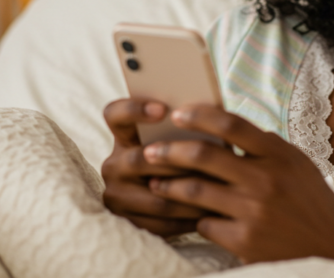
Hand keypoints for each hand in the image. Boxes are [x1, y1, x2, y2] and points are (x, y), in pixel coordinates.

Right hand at [101, 98, 213, 236]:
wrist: (172, 202)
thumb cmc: (184, 159)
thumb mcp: (178, 140)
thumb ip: (186, 128)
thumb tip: (213, 115)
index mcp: (123, 137)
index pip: (115, 114)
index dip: (134, 109)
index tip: (163, 109)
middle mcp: (114, 165)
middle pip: (138, 159)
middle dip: (175, 160)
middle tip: (207, 158)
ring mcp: (118, 196)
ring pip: (156, 197)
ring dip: (189, 193)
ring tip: (219, 187)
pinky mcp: (129, 222)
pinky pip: (162, 223)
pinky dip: (189, 218)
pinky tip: (212, 211)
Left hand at [142, 105, 333, 274]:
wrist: (333, 253)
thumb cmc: (312, 204)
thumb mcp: (298, 166)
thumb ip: (266, 147)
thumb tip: (228, 125)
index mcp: (279, 155)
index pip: (232, 123)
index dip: (200, 115)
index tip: (177, 112)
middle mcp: (266, 180)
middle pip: (205, 155)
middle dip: (170, 152)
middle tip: (150, 152)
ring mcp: (254, 212)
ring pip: (196, 191)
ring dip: (170, 187)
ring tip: (157, 184)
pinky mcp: (245, 241)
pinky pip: (206, 224)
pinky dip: (197, 220)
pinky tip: (190, 218)